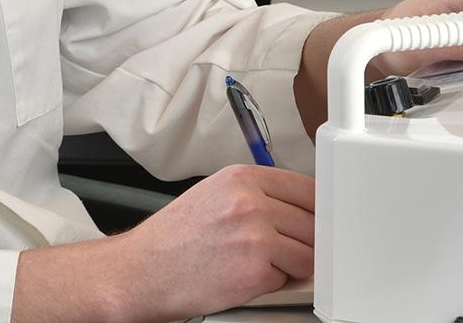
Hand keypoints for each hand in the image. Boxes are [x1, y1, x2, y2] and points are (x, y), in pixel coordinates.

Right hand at [103, 164, 313, 321]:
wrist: (142, 271)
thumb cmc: (174, 238)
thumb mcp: (213, 195)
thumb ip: (257, 195)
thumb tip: (297, 207)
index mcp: (241, 178)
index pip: (307, 188)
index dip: (318, 209)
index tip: (320, 220)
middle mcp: (250, 202)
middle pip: (313, 223)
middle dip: (307, 241)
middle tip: (287, 249)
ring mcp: (254, 237)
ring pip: (308, 255)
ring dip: (293, 265)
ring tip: (262, 263)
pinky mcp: (254, 272)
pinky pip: (288, 280)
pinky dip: (275, 284)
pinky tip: (247, 277)